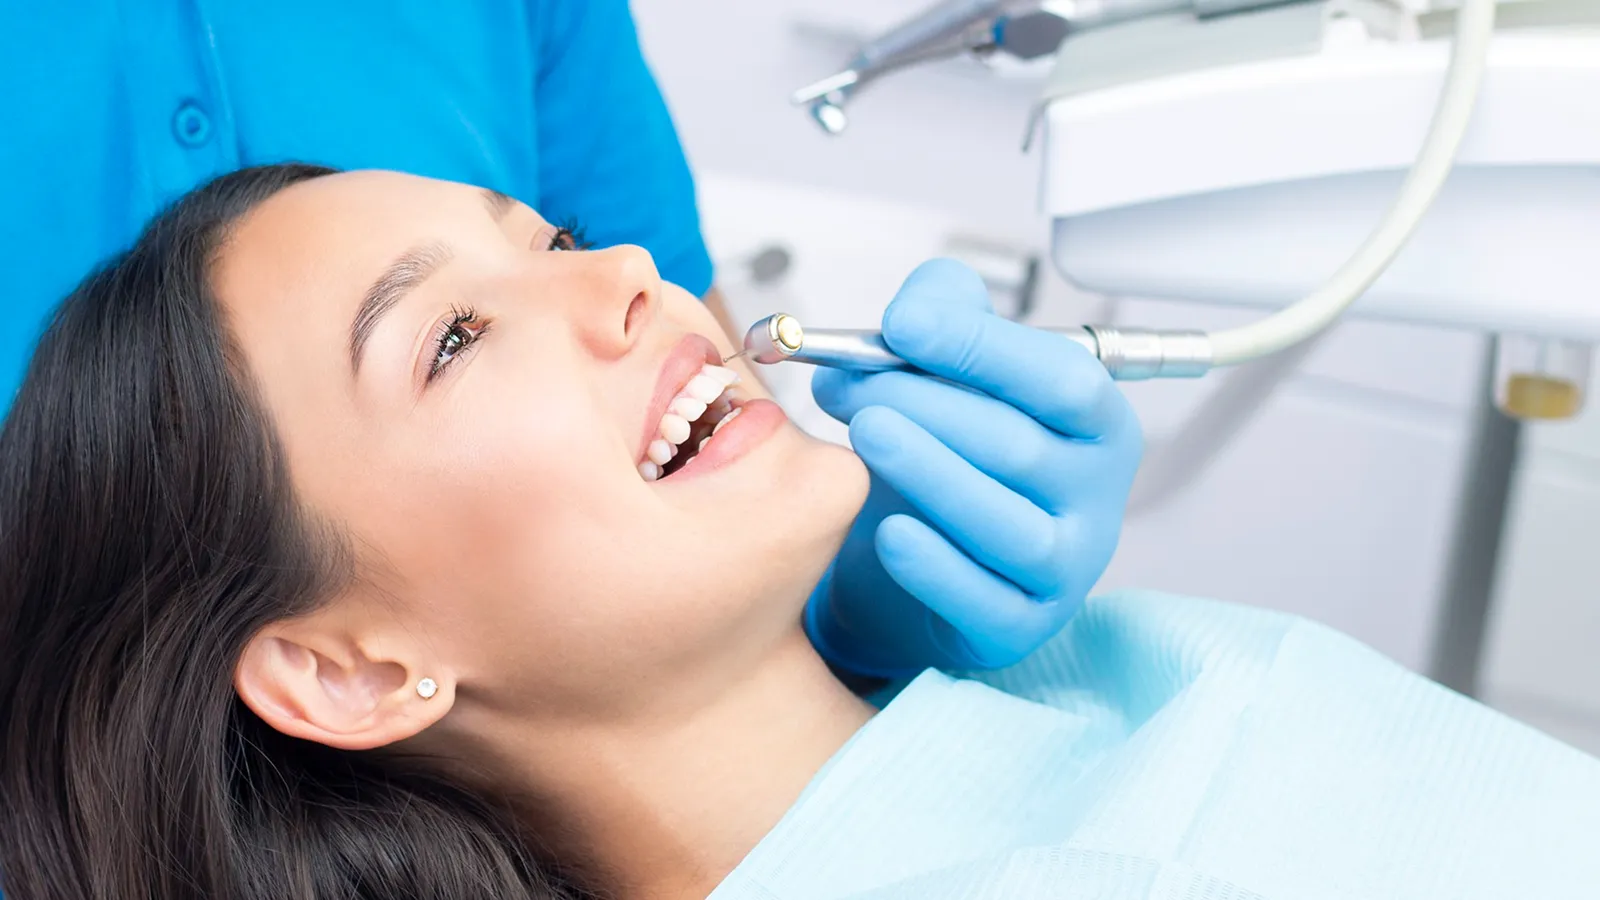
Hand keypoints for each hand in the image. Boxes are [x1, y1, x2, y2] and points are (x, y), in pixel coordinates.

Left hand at [807, 259, 1141, 676]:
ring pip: (1005, 524)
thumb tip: (917, 308)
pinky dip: (934, 567)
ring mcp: (1066, 568)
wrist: (920, 562)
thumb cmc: (950, 453)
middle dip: (927, 406)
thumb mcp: (951, 371)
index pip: (1060, 378)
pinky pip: (982, 599)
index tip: (901, 324)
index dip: (980, 346)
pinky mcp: (1022, 626)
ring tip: (865, 435)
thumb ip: (944, 313)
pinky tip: (888, 533)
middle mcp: (1096, 497)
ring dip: (929, 473)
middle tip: (849, 384)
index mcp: (1096, 423)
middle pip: (1019, 447)